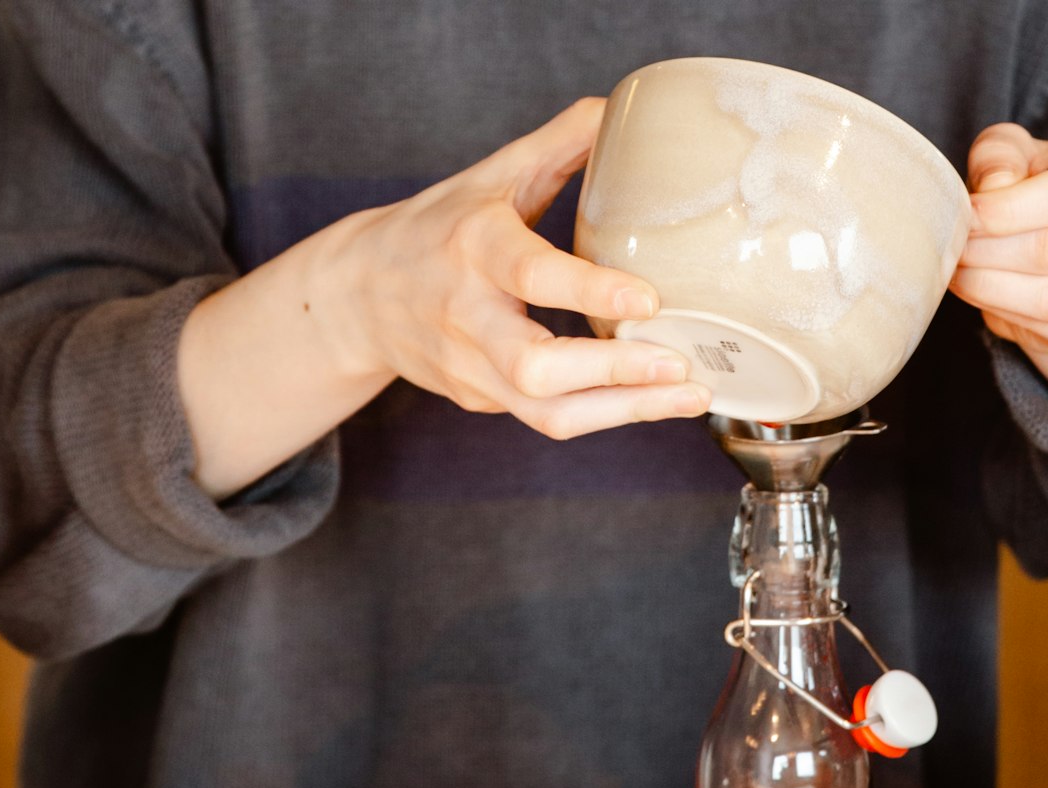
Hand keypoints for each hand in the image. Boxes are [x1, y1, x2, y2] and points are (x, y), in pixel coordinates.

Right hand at [314, 97, 710, 433]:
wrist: (358, 295)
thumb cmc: (439, 228)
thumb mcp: (491, 177)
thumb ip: (557, 145)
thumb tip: (621, 108)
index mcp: (475, 247)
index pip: (532, 275)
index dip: (591, 291)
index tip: (650, 299)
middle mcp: (468, 315)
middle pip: (535, 365)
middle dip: (613, 371)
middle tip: (680, 364)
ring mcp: (472, 366)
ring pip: (546, 410)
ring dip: (623, 411)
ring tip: (689, 397)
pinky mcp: (481, 399)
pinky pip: (547, 419)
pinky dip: (607, 415)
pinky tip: (655, 400)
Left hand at [951, 123, 1047, 410]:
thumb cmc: (1040, 186)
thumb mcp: (1017, 153)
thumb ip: (999, 156)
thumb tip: (994, 189)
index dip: (1012, 209)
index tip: (969, 213)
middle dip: (993, 250)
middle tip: (954, 245)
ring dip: (993, 287)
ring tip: (958, 269)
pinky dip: (1003, 312)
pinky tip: (980, 291)